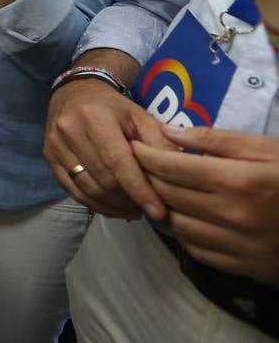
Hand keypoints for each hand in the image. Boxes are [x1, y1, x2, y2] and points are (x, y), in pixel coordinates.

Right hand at [43, 75, 170, 220]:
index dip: (139, 189)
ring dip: (115, 205)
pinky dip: (97, 205)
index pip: (118, 160)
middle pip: (104, 179)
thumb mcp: (141, 117)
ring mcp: (55, 145)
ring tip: (135, 208)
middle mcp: (69, 130)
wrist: (75, 92)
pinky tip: (116, 207)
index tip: (159, 212)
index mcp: (94, 116)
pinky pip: (74, 192)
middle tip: (150, 208)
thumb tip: (180, 177)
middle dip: (130, 199)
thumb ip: (161, 144)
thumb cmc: (114, 107)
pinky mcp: (49, 157)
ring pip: (88, 189)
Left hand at [133, 124, 278, 282]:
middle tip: (141, 166)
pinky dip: (185, 233)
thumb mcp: (266, 148)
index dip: (146, 155)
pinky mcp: (244, 266)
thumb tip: (170, 131)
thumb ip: (216, 140)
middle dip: (148, 178)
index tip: (134, 146)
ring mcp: (238, 245)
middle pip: (168, 195)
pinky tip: (188, 218)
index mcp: (238, 181)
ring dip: (164, 206)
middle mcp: (233, 215)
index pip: (172, 167)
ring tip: (164, 191)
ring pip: (177, 225)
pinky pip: (197, 250)